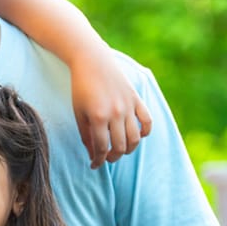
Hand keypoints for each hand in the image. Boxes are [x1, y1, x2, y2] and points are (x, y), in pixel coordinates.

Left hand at [70, 49, 152, 168]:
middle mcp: (116, 113)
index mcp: (98, 117)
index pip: (101, 148)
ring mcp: (128, 106)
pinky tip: (137, 136)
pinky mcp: (136, 99)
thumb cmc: (81, 87)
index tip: (94, 165)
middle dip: (112, 157)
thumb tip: (93, 155)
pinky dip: (145, 132)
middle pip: (120, 147)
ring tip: (120, 150)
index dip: (97, 160)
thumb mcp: (79, 113)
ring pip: (135, 138)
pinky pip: (147, 121)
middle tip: (106, 158)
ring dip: (128, 149)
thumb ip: (86, 135)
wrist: (92, 60)